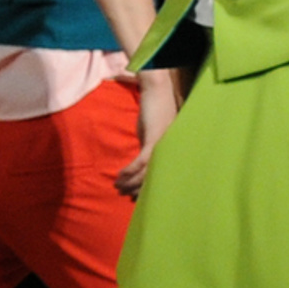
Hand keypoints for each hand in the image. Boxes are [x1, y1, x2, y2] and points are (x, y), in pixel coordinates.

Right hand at [116, 69, 177, 196]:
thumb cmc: (155, 109)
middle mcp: (169, 151)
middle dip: (138, 189)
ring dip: (131, 182)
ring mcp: (163, 146)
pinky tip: (121, 175)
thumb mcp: (150, 133)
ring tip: (119, 187)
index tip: (136, 196)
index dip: (147, 187)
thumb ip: (147, 146)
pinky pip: (141, 162)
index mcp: (170, 150)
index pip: (160, 174)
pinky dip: (130, 170)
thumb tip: (139, 161)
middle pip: (154, 177)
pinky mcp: (154, 140)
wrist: (157, 90)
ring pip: (147, 172)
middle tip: (125, 195)